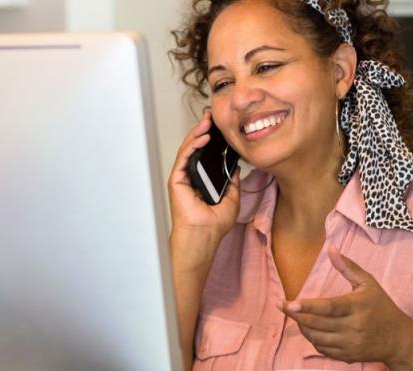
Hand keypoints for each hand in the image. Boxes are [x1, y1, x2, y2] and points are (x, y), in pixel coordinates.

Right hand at [168, 112, 240, 253]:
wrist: (205, 235)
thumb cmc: (214, 223)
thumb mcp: (232, 197)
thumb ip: (232, 180)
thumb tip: (236, 166)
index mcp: (203, 180)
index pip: (206, 154)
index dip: (212, 139)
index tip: (220, 126)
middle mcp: (191, 176)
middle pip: (196, 147)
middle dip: (204, 130)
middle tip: (212, 116)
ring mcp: (183, 177)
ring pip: (188, 149)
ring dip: (198, 133)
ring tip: (208, 122)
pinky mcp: (176, 179)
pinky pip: (184, 157)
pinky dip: (192, 145)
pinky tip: (203, 137)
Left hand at [280, 245, 412, 365]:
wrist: (398, 339)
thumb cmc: (382, 306)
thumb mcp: (368, 283)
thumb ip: (348, 266)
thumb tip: (331, 248)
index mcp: (358, 306)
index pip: (329, 307)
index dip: (309, 306)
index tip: (290, 303)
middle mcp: (354, 327)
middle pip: (318, 324)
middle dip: (296, 315)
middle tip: (282, 306)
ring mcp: (351, 344)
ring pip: (317, 338)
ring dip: (302, 327)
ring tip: (296, 315)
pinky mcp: (348, 355)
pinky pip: (323, 349)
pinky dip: (313, 339)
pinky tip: (310, 328)